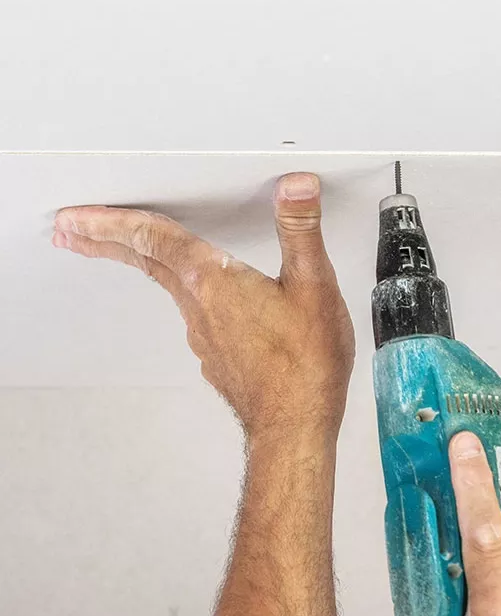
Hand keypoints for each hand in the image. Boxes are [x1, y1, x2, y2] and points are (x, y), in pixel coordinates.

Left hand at [53, 172, 355, 440]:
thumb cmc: (304, 365)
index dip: (113, 221)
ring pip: (166, 285)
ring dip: (140, 261)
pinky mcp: (216, 354)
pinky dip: (177, 289)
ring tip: (126, 249)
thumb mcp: (313, 285)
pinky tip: (195, 295)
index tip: (76, 217)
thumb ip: (300, 230)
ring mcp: (203, 334)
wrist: (294, 428)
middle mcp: (200, 307)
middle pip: (146, 261)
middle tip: (72, 229)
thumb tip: (295, 187)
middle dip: (104, 240)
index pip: (154, 239)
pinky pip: (190, 310)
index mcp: (216, 282)